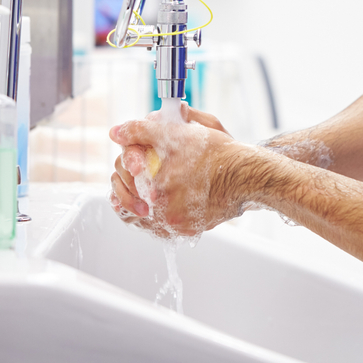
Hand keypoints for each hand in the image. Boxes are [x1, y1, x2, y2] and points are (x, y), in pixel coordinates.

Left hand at [108, 105, 246, 237]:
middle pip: (130, 199)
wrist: (247, 175)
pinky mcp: (188, 232)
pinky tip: (167, 201)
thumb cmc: (218, 153)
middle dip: (130, 184)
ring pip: (144, 217)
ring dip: (142, 203)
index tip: (136, 159)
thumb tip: (116, 132)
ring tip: (153, 188)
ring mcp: (176, 224)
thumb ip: (142, 130)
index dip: (127, 164)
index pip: (124, 176)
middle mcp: (164, 210)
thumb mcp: (177, 133)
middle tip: (139, 172)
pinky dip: (160, 215)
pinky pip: (163, 227)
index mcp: (156, 185)